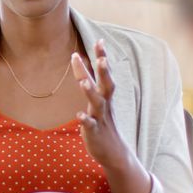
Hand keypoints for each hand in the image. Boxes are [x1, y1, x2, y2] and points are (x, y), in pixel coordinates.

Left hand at [72, 40, 130, 169]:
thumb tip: (81, 61)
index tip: (99, 40)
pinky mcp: (95, 133)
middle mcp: (104, 104)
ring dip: (91, 92)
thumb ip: (90, 82)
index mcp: (104, 95)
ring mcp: (101, 118)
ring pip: (97, 103)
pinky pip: (90, 126)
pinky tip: (79, 115)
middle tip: (101, 56)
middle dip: (103, 71)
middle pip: (105, 84)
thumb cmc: (103, 123)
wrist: (114, 153)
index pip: (103, 73)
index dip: (102, 58)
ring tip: (83, 82)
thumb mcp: (98, 101)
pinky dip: (85, 120)